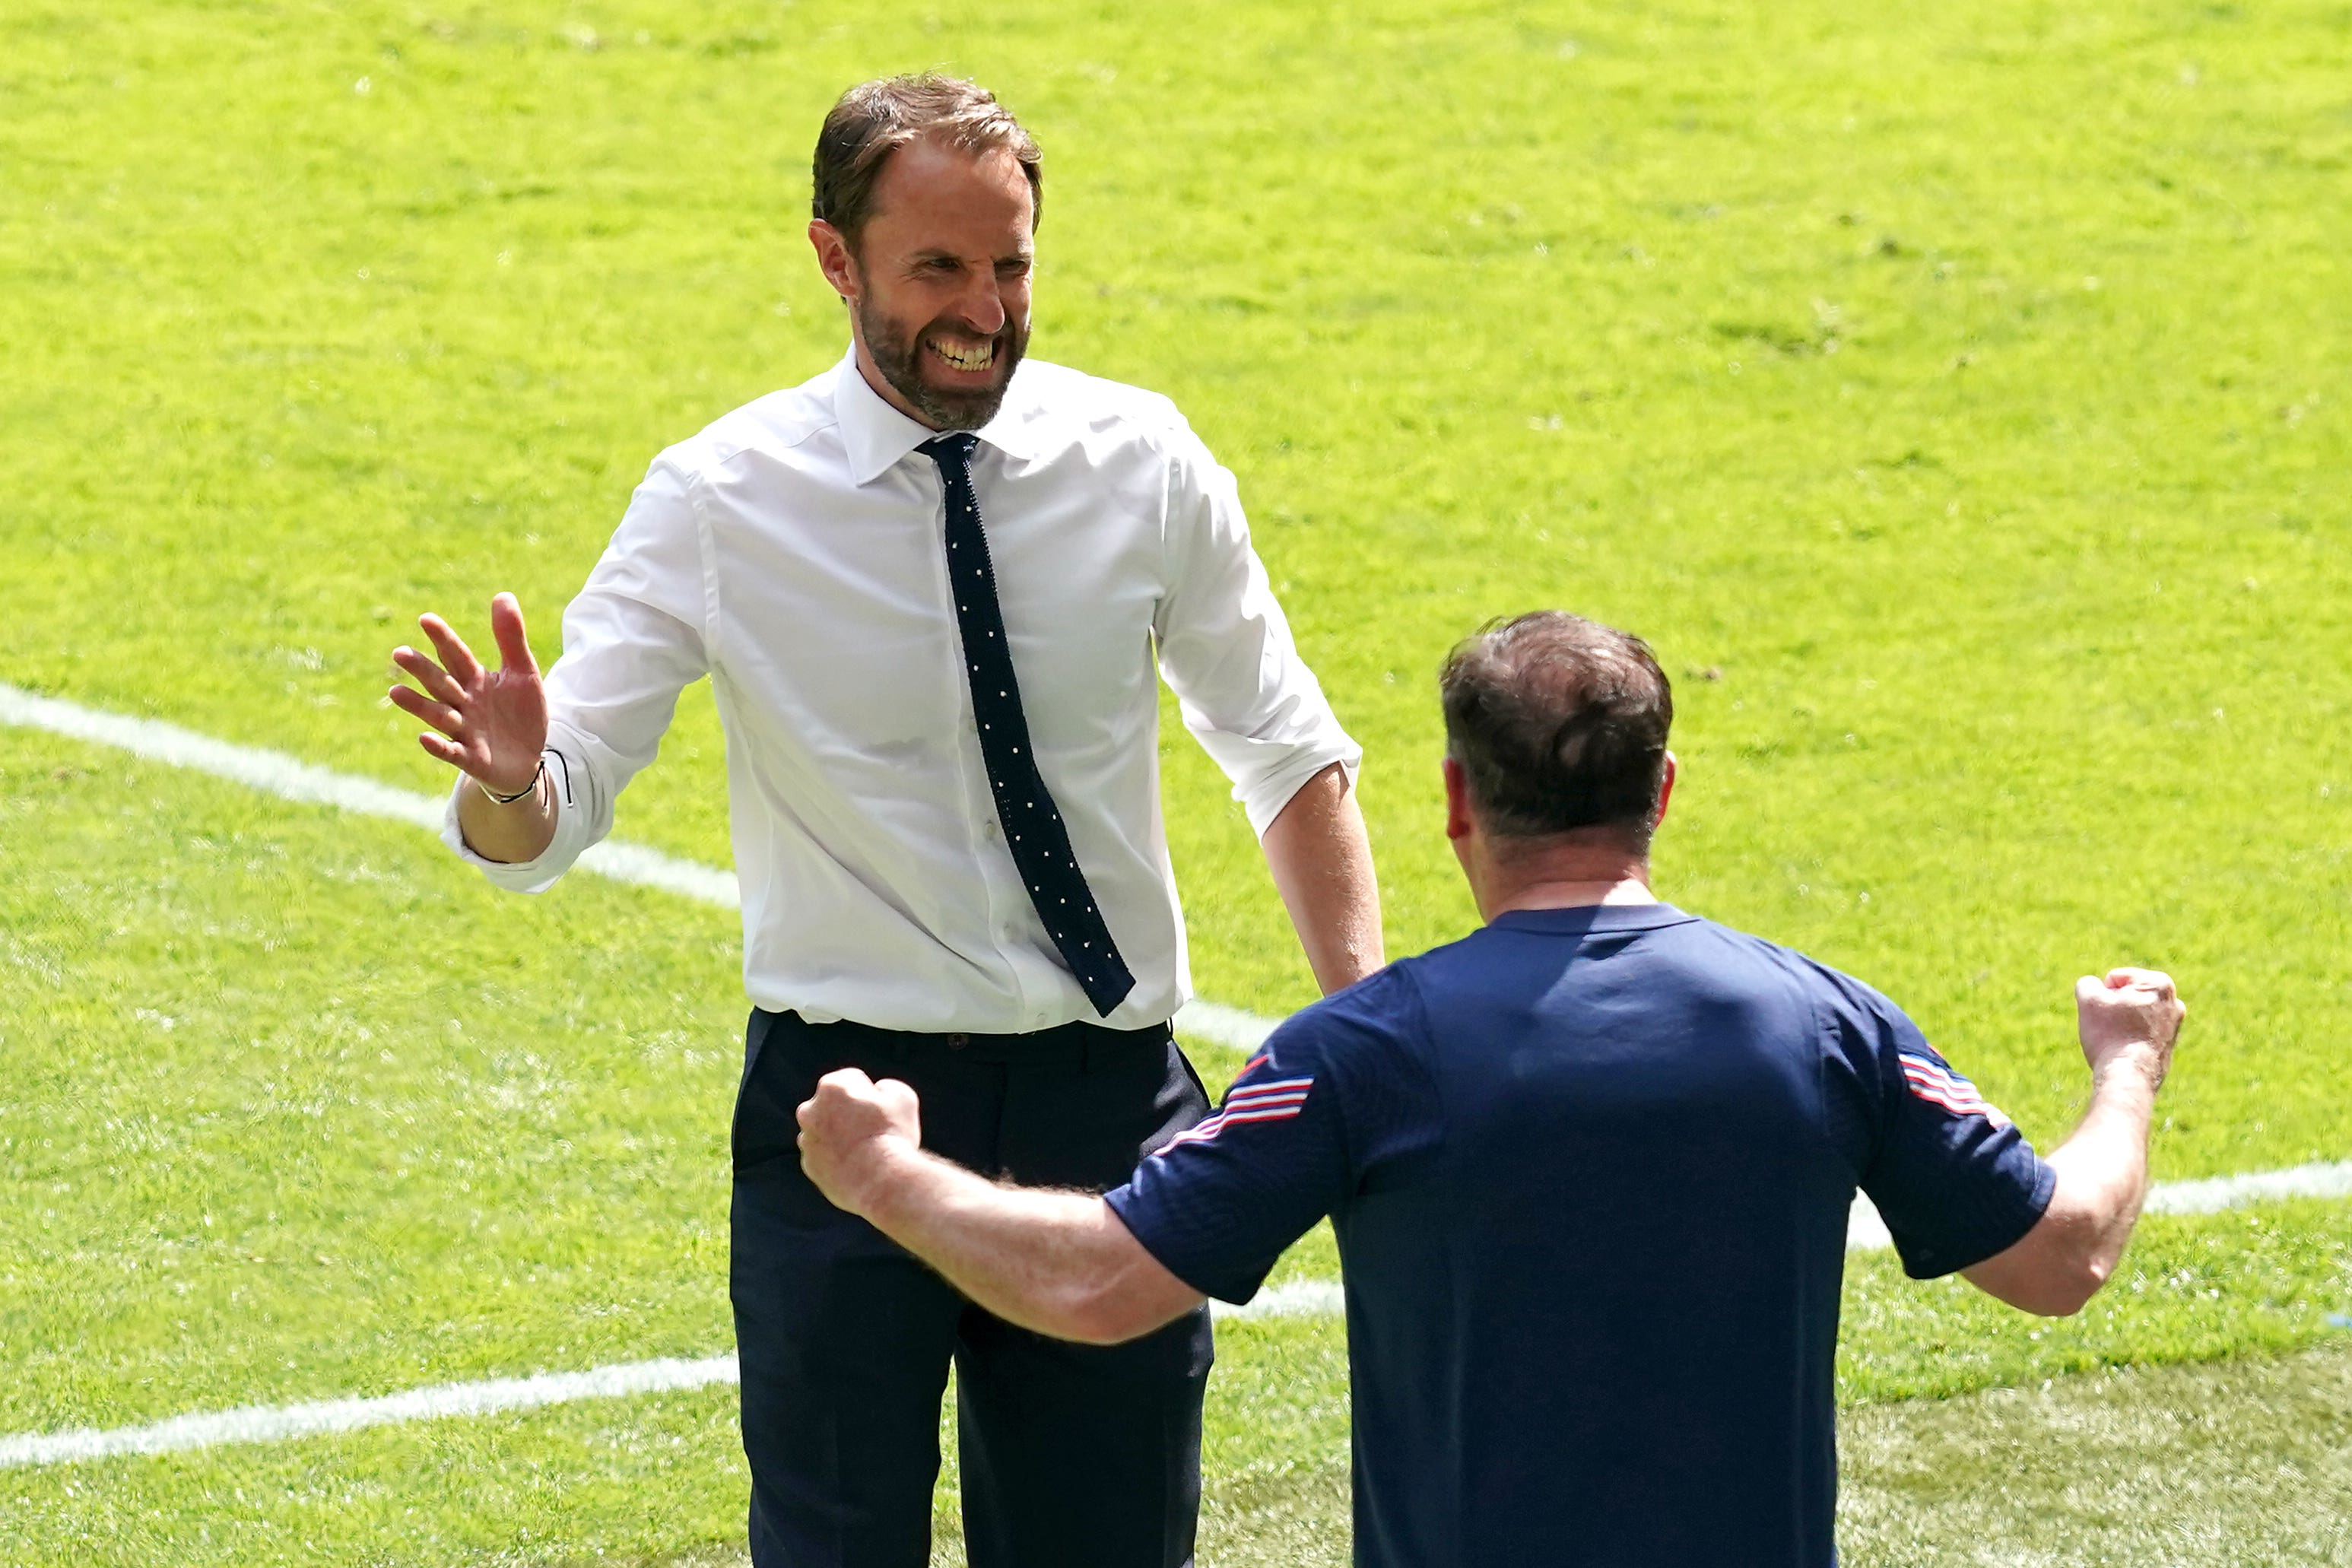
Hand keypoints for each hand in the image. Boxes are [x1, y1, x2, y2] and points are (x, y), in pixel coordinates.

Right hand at [389, 593, 547, 796]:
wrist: (528, 759)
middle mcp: (464, 703)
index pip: (456, 656)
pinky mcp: (471, 758)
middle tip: (400, 653)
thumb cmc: (521, 713)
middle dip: (422, 670)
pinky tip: (424, 738)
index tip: (427, 619)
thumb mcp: (522, 672)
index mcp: (475, 680)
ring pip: (438, 715)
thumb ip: (511, 637)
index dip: (443, 639)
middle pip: (441, 683)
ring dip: (418, 705)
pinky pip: (452, 752)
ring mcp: (465, 731)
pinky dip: (438, 746)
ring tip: (396, 691)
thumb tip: (502, 594)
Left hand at [797, 1069, 923, 1218]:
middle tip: (873, 1130)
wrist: (879, 1181)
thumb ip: (887, 1087)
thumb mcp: (904, 1097)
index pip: (853, 1080)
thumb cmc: (892, 1135)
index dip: (872, 1095)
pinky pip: (824, 1157)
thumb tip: (878, 1093)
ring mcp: (807, 1140)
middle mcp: (810, 1110)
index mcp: (831, 1086)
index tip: (882, 1111)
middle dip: (848, 1112)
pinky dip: (837, 1160)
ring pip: (826, 1132)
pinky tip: (857, 1167)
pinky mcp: (809, 1165)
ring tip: (867, 1152)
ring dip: (840, 1136)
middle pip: (833, 1105)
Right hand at [2075, 967, 2185, 1090]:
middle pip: (2124, 995)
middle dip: (2112, 1008)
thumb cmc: (2111, 1036)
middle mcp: (2174, 1002)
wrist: (2129, 1078)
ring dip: (2119, 1023)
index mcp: (2159, 983)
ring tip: (2118, 1040)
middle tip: (2110, 1028)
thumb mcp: (2089, 1000)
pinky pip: (2137, 1033)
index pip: (2113, 979)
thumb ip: (2088, 983)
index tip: (2107, 1015)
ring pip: (2130, 1015)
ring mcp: (2174, 1025)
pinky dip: (2127, 1038)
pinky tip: (2125, 1052)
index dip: (2101, 996)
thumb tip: (2096, 989)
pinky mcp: (2168, 1045)